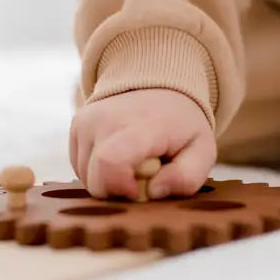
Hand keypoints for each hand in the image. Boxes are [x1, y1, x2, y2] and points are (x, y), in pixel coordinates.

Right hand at [70, 89, 216, 198]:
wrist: (160, 86)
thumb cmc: (182, 125)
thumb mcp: (202, 151)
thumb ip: (186, 177)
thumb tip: (152, 192)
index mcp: (140, 125)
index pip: (110, 163)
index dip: (120, 189)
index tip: (139, 190)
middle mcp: (106, 119)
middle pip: (95, 179)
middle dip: (118, 191)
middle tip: (142, 177)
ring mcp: (87, 121)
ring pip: (86, 177)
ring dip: (109, 181)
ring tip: (132, 164)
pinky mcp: (77, 126)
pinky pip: (80, 167)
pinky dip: (98, 171)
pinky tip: (119, 159)